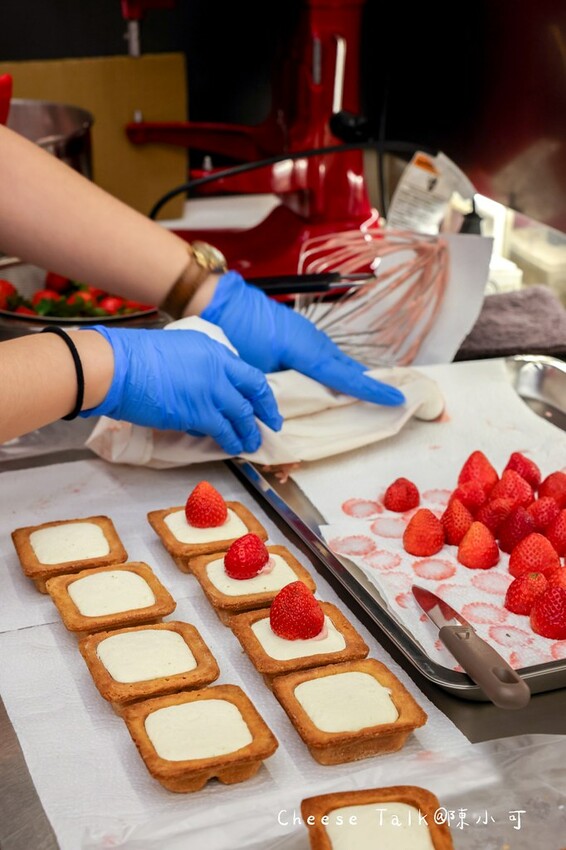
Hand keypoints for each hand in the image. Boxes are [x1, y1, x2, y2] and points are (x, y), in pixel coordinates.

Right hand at [79, 326, 282, 454]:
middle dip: (265, 412)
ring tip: (251, 443)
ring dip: (248, 432)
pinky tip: (233, 448)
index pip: (248, 373)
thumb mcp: (178, 349)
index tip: (265, 404)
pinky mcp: (199, 412)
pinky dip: (230, 441)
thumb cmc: (136, 358)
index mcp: (213, 350)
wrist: (118, 366)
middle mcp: (218, 368)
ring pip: (241, 415)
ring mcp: (211, 390)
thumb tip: (205, 388)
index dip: (260, 392)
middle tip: (271, 426)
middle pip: (253, 392)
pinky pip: (223, 430)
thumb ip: (199, 365)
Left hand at [201, 271, 404, 405]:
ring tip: (366, 391)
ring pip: (335, 360)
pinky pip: (323, 354)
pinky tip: (331, 377)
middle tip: (391, 397)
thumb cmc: (238, 333)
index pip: (346, 377)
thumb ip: (277, 391)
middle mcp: (313, 342)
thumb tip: (283, 416)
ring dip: (349, 376)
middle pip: (347, 368)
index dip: (371, 391)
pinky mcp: (297, 332)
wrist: (222, 302)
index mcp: (308, 352)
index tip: (395, 399)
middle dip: (368, 383)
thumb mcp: (257, 369)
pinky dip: (333, 367)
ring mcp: (306, 334)